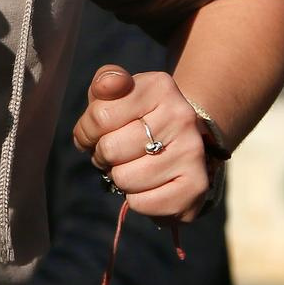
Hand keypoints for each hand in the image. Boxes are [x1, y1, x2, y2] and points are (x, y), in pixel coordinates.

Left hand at [74, 66, 215, 221]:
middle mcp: (181, 116)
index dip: (88, 131)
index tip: (98, 132)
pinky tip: (148, 185)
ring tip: (133, 167)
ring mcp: (192, 152)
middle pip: (110, 149)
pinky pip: (141, 203)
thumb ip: (107, 82)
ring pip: (124, 179)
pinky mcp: (195, 186)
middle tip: (117, 152)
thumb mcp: (120, 93)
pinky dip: (136, 199)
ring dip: (120, 178)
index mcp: (160, 87)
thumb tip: (108, 85)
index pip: (99, 116)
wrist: (183, 143)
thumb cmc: (139, 118)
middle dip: (104, 155)